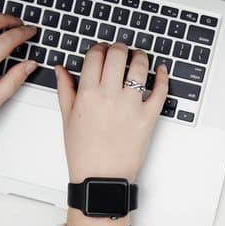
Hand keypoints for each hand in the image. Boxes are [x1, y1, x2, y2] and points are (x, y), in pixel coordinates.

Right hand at [55, 43, 168, 225]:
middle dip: (119, 47)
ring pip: (140, 67)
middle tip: (121, 50)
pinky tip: (161, 70)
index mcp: (87, 94)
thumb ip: (65, 89)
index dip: (99, 48)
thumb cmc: (83, 153)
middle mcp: (109, 96)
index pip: (95, 56)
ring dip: (140, 56)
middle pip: (118, 54)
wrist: (101, 178)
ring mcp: (131, 106)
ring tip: (139, 57)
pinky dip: (163, 77)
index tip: (102, 50)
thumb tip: (61, 69)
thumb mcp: (67, 119)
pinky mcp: (148, 117)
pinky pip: (160, 91)